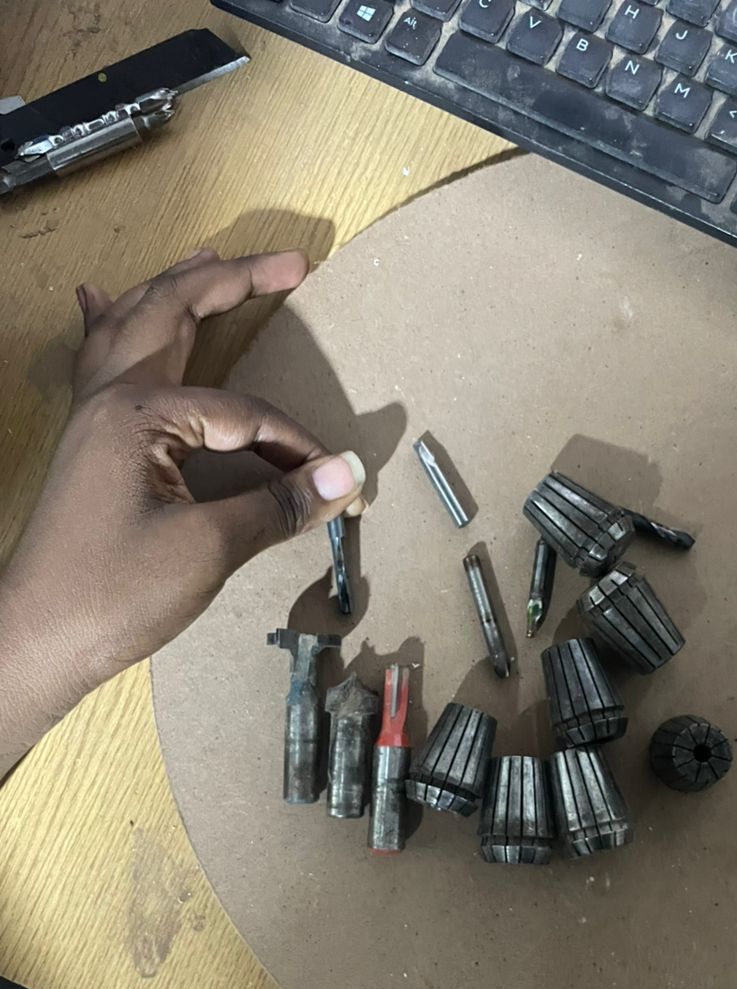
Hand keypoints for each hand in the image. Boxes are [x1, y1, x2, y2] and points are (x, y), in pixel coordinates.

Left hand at [0, 248, 364, 775]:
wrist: (39, 638)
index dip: (296, 445)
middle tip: (291, 263)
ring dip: (176, 286)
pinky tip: (98, 300)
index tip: (339, 480)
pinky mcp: (89, 440)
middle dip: (234, 281)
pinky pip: (99, 358)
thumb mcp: (208, 548)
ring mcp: (92, 415)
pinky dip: (110, 322)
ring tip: (212, 254)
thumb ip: (279, 505)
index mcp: (139, 412)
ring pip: (132, 323)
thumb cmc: (115, 593)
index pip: (243, 411)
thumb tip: (349, 476)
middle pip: (174, 312)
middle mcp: (111, 396)